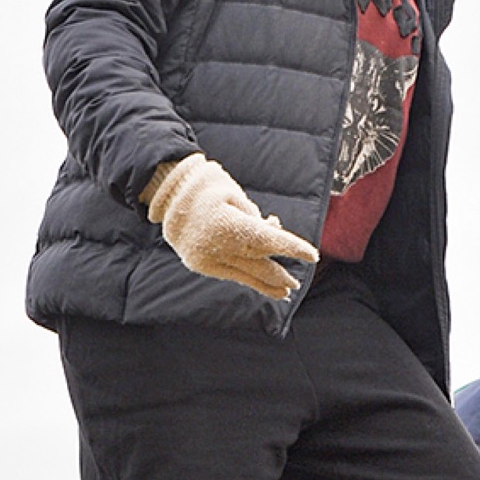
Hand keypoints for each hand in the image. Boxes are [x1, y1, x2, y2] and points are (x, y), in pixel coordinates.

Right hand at [145, 154, 317, 299]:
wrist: (166, 198)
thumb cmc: (207, 188)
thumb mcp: (235, 195)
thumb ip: (255, 217)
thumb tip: (272, 229)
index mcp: (231, 224)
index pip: (270, 240)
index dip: (293, 248)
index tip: (313, 255)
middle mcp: (221, 246)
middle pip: (261, 264)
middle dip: (281, 274)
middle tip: (297, 282)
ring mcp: (210, 259)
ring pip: (246, 275)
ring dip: (267, 284)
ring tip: (284, 291)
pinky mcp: (202, 265)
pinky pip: (230, 273)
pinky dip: (247, 275)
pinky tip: (259, 281)